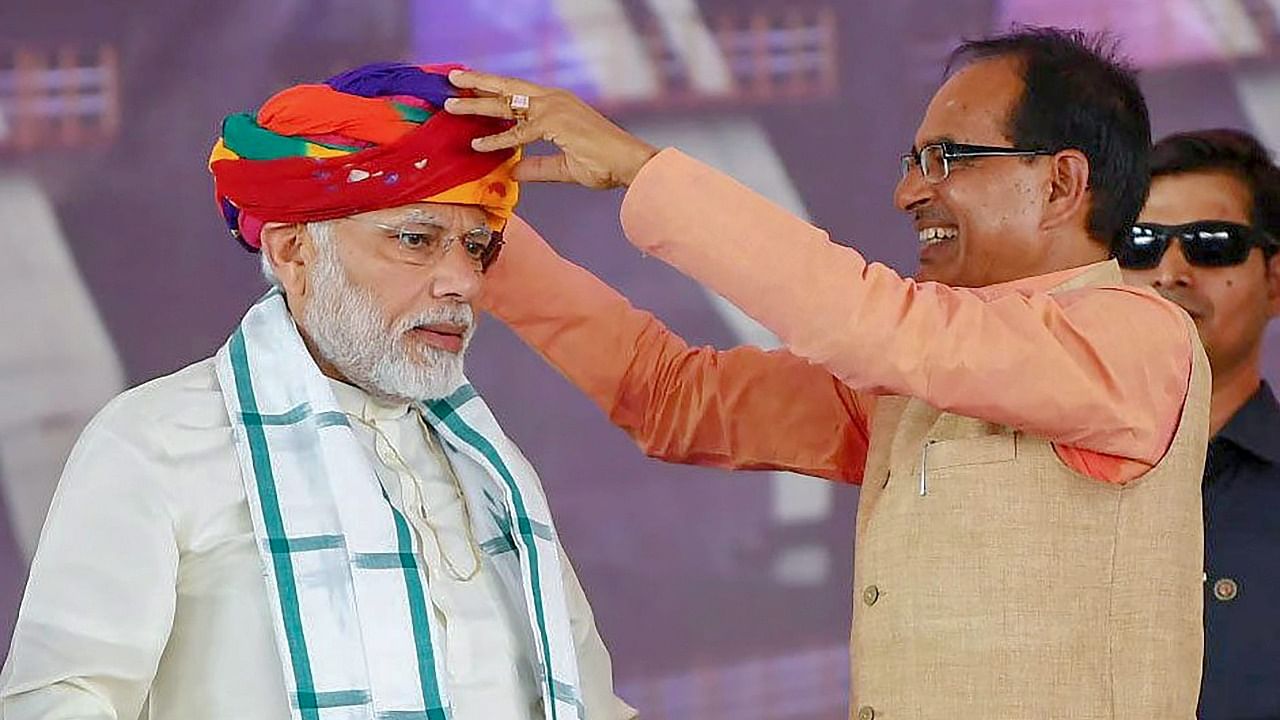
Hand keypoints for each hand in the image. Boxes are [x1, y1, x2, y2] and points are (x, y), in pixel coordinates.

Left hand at [445, 70, 658, 188]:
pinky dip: (497, 137)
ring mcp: (554, 108)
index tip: (472, 92)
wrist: (629, 163)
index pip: (518, 96)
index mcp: (557, 104)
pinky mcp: (555, 123)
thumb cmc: (605, 163)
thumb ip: (536, 167)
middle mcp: (554, 100)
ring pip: (507, 104)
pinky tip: (478, 143)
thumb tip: (513, 171)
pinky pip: (519, 132)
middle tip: (452, 80)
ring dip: (477, 103)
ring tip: (452, 103)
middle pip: (507, 88)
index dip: (494, 94)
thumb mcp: (563, 167)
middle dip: (478, 83)